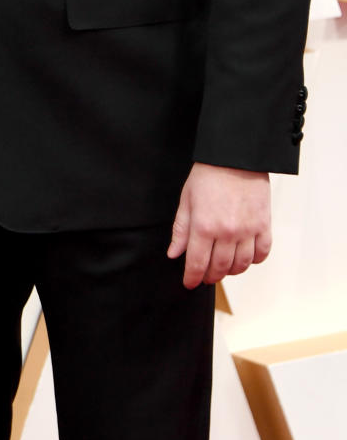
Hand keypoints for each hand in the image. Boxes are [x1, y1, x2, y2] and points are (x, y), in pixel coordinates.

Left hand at [167, 162, 270, 288]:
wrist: (235, 156)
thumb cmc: (208, 174)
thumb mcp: (187, 199)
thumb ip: (181, 229)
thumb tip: (174, 254)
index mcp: (203, 225)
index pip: (197, 263)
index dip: (192, 277)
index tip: (189, 283)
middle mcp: (227, 232)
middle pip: (220, 268)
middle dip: (210, 276)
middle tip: (206, 276)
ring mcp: (248, 230)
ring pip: (241, 265)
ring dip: (231, 271)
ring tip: (224, 268)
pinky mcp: (264, 225)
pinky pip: (261, 253)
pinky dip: (253, 260)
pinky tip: (245, 257)